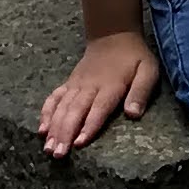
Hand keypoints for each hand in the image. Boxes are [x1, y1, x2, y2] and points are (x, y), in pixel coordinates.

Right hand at [39, 29, 162, 156]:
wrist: (113, 34)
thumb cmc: (133, 57)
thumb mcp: (147, 70)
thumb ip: (141, 92)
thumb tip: (133, 114)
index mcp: (111, 85)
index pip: (99, 108)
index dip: (89, 126)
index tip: (79, 144)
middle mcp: (90, 86)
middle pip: (75, 111)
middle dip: (65, 132)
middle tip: (57, 154)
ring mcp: (76, 84)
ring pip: (62, 107)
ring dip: (54, 127)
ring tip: (48, 148)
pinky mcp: (69, 83)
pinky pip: (54, 98)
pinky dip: (46, 112)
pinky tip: (41, 129)